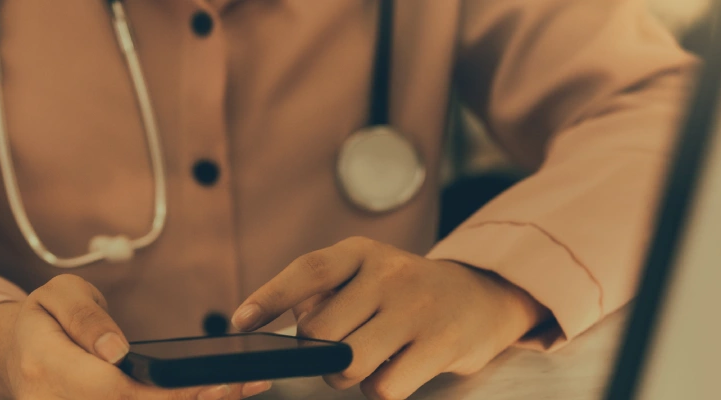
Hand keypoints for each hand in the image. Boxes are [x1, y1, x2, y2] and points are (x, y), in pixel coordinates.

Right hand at [0, 274, 270, 399]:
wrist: (14, 355)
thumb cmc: (42, 320)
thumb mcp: (58, 295)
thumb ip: (85, 317)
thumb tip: (115, 350)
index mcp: (45, 366)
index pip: (113, 389)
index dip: (164, 393)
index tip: (209, 385)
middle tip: (242, 387)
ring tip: (235, 392)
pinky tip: (202, 397)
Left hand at [231, 237, 549, 399]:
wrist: (481, 299)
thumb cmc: (404, 296)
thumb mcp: (366, 277)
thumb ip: (324, 296)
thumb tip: (279, 331)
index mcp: (362, 253)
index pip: (308, 271)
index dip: (270, 297)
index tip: (239, 323)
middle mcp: (389, 273)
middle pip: (320, 333)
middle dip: (319, 354)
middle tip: (337, 352)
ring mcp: (417, 308)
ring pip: (348, 364)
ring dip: (347, 376)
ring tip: (368, 362)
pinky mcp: (441, 343)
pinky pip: (383, 387)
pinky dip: (380, 390)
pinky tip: (397, 371)